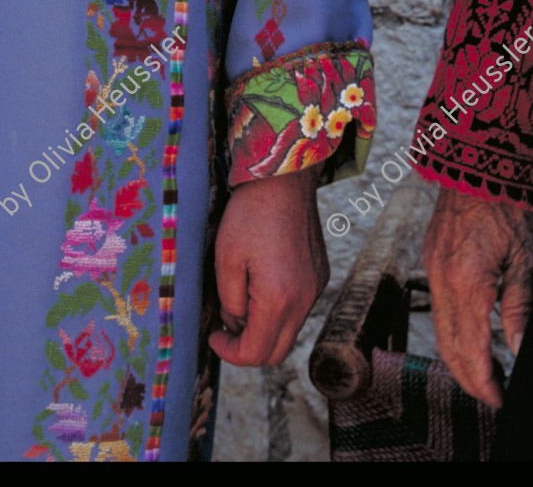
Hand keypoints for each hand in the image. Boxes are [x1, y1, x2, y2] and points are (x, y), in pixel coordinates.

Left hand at [210, 170, 329, 367]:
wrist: (284, 180)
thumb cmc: (250, 215)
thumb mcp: (226, 259)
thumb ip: (230, 302)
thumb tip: (236, 323)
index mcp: (279, 301)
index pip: (256, 353)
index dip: (230, 352)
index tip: (213, 336)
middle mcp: (304, 301)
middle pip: (277, 352)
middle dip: (248, 347)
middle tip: (225, 326)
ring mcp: (316, 288)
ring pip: (290, 331)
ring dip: (264, 328)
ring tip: (241, 299)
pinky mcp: (320, 275)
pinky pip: (299, 308)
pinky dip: (279, 310)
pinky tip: (261, 282)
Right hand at [422, 186, 532, 406]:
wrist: (481, 162)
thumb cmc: (510, 208)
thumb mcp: (526, 260)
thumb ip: (519, 308)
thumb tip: (517, 350)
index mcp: (467, 281)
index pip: (470, 348)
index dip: (484, 382)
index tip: (500, 400)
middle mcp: (441, 277)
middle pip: (447, 345)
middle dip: (467, 377)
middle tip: (492, 396)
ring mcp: (431, 266)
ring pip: (437, 327)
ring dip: (456, 356)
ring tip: (483, 374)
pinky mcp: (430, 256)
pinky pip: (435, 304)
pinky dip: (449, 330)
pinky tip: (468, 336)